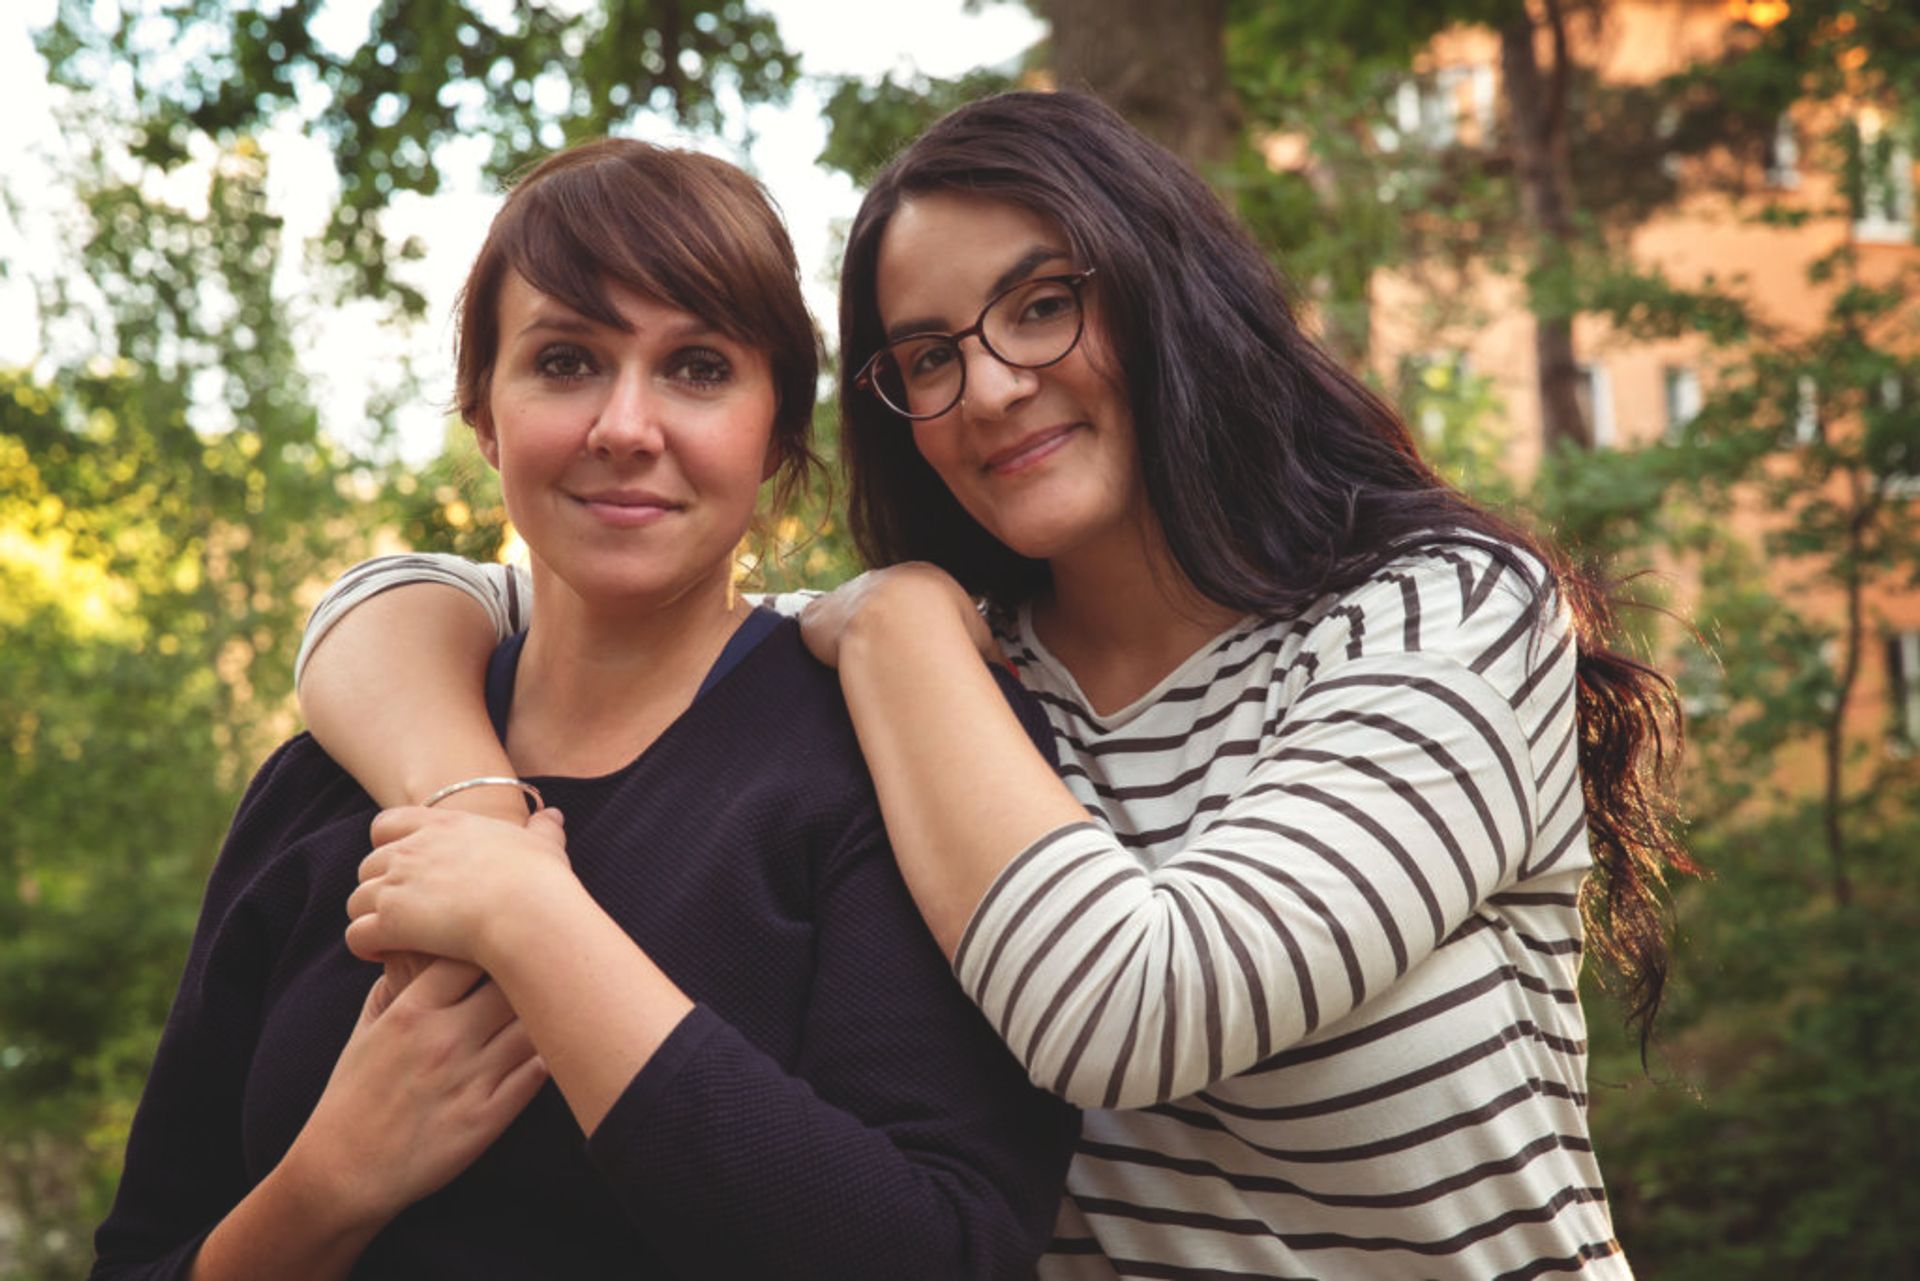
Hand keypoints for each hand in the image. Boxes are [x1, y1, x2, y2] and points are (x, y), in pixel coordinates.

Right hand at [277, 959, 547, 1231]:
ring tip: (549, 1012)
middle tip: (541, 974)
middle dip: (529, 974)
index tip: (507, 946)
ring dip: (544, 1016)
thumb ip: (401, 983)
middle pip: (514, 983)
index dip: (497, 944)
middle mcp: (444, 1040)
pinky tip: (547, 1051)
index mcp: (413, 1011)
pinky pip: (538, 1072)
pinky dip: (548, 1056)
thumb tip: (433, 945)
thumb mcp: (367, 1028)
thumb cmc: (354, 1095)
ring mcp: (468, 1079)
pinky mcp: (487, 1119)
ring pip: (534, 1025)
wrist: (342, 1173)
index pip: (474, 951)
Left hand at [346, 806, 573, 969]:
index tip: (407, 868)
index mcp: (442, 827)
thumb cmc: (540, 881)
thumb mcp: (543, 845)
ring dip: (369, 920)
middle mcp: (411, 850)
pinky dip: (365, 947)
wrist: (527, 913)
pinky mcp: (390, 922)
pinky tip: (385, 957)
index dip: (388, 845)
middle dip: (379, 888)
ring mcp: (396, 885)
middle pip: (368, 865)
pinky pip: (356, 935)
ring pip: (356, 901)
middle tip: (403, 914)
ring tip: (392, 941)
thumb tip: (552, 816)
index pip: (387, 824)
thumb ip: (542, 829)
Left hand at [799, 563, 1000, 669]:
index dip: (916, 630)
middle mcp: (880, 578)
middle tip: (890, 668)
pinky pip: (816, 630)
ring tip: (864, 672)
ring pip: (845, 619)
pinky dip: (823, 647)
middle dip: (882, 634)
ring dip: (852, 641)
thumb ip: (987, 654)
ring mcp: (845, 595)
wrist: (900, 626)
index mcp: (921, 577)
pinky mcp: (816, 617)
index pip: (914, 602)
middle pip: (877, 607)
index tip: (918, 657)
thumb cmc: (948, 633)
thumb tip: (1009, 676)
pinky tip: (834, 668)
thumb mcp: (978, 641)